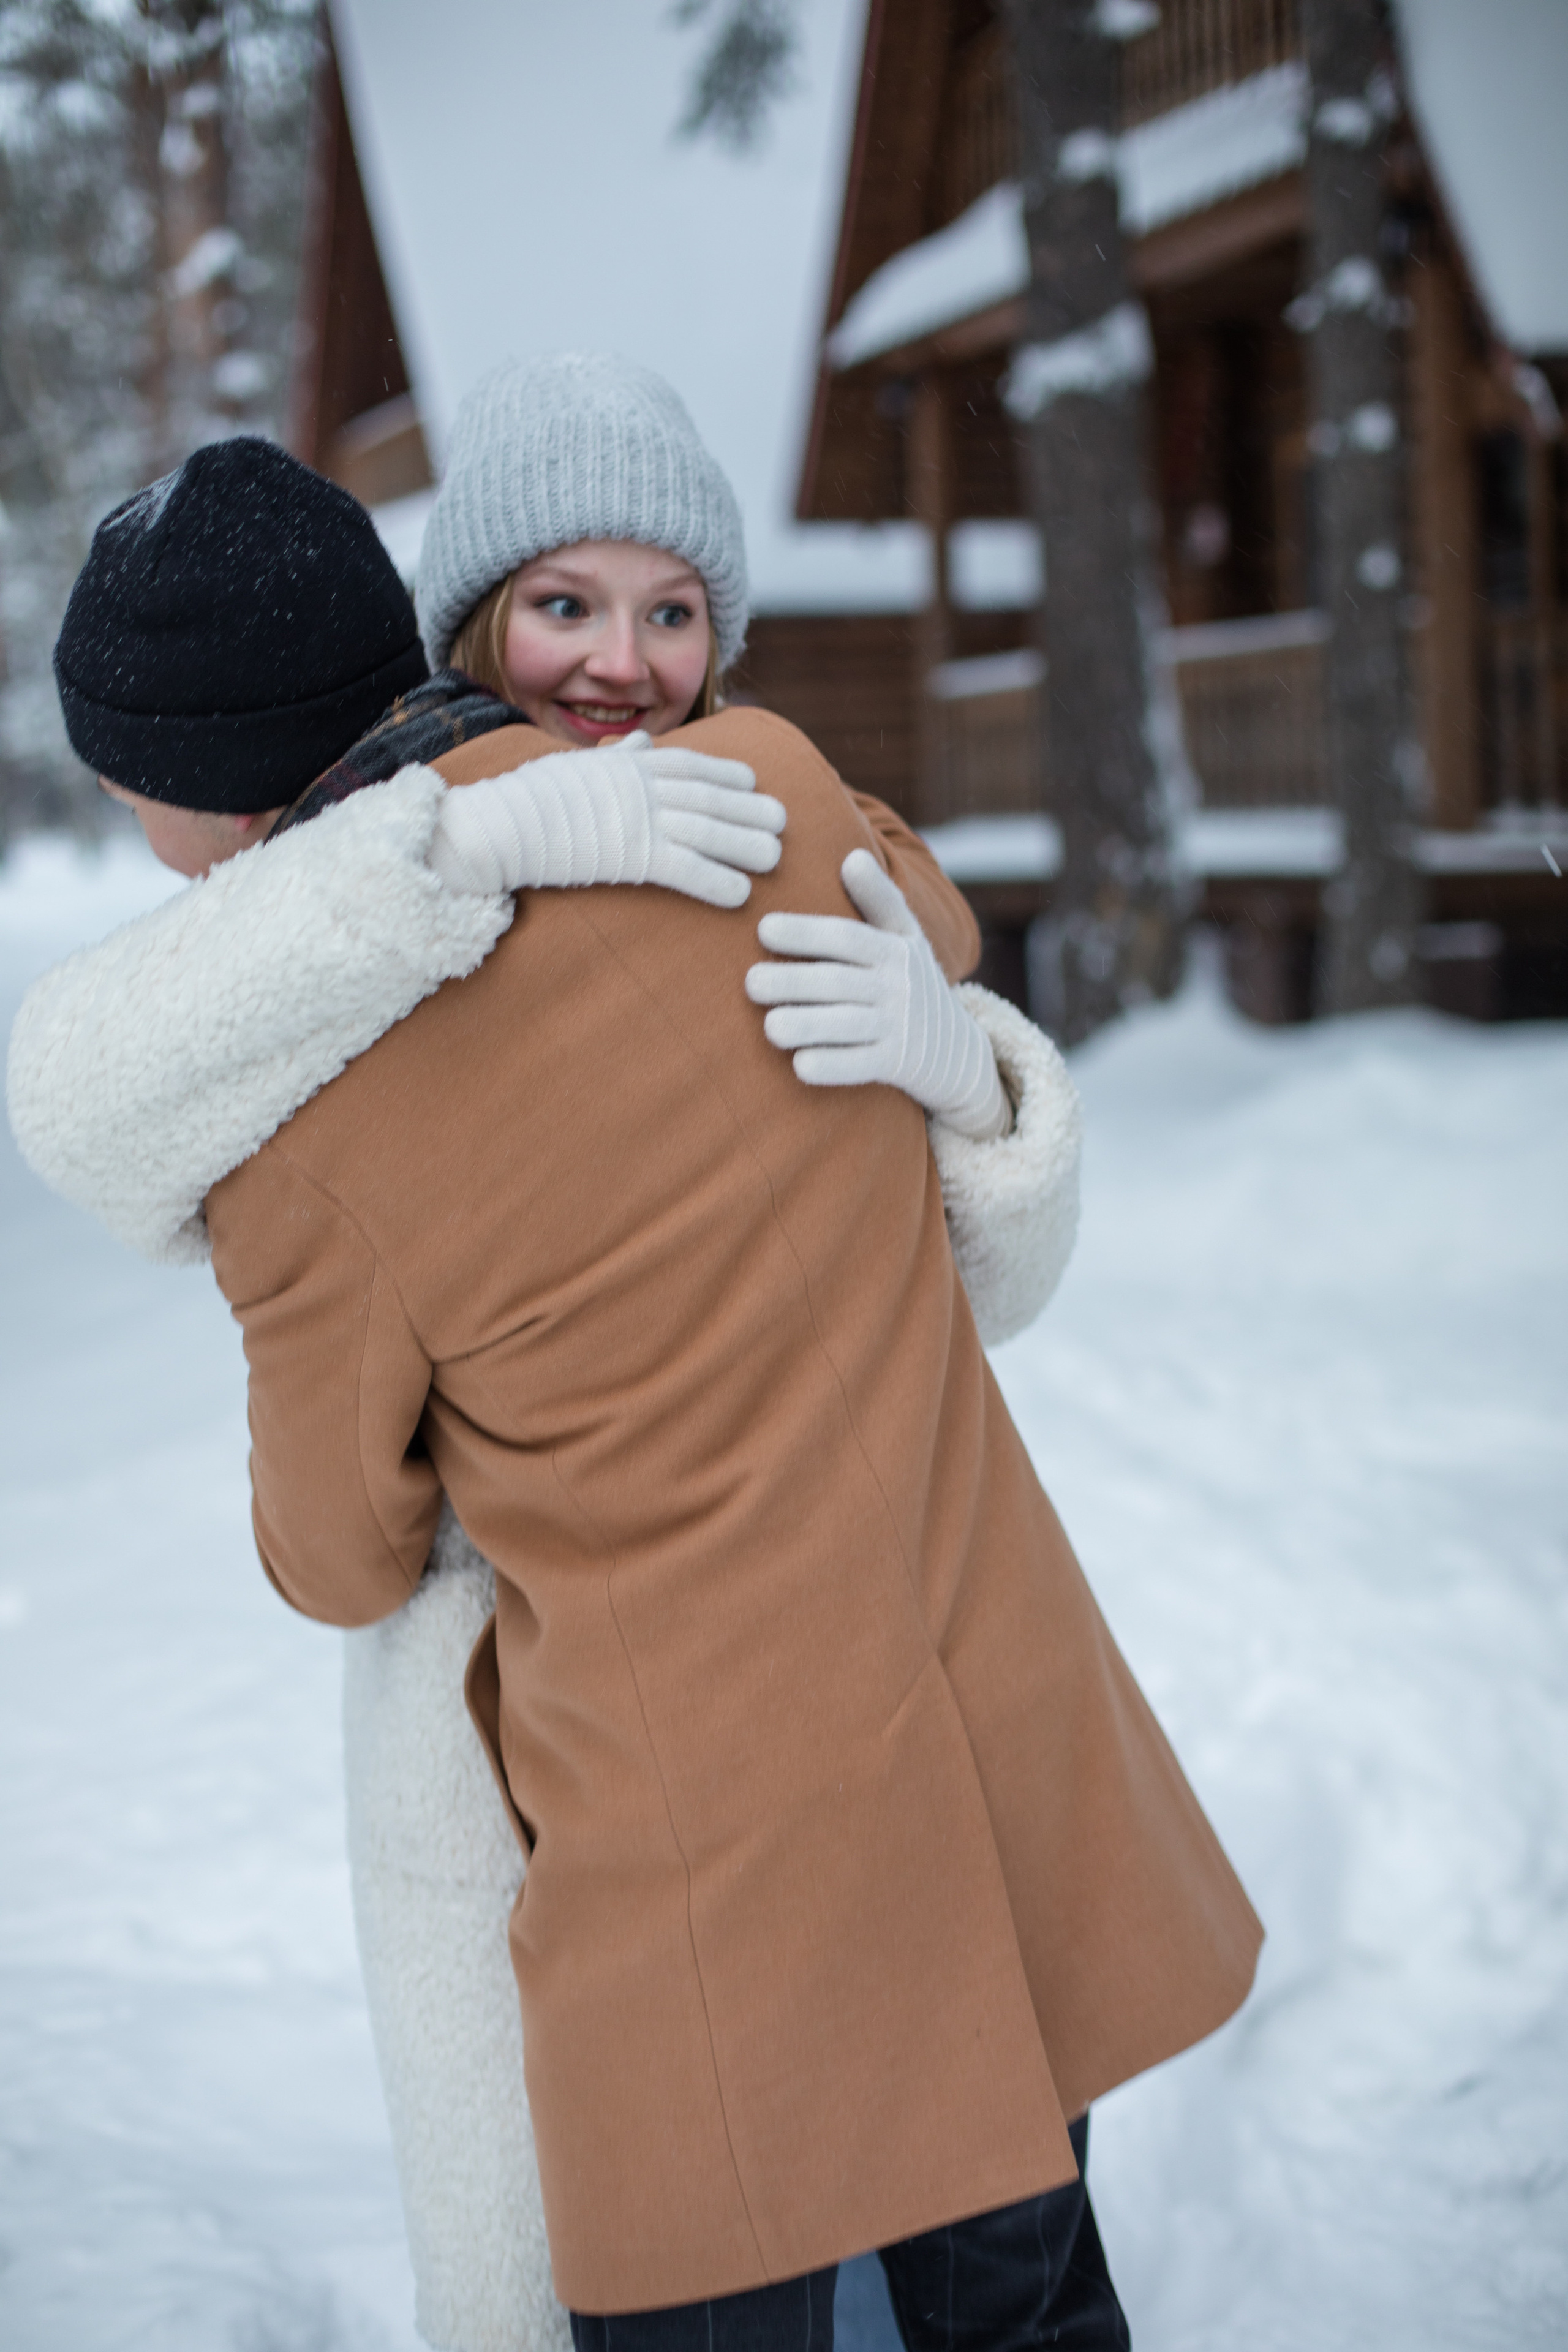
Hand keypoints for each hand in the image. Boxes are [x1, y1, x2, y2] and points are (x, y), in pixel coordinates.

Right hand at [427, 732, 785, 909]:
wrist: (499, 823)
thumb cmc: (529, 797)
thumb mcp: (575, 765)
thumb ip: (615, 758)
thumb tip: (638, 744)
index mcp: (630, 765)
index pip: (690, 764)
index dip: (726, 773)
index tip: (753, 781)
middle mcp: (643, 787)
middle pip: (710, 797)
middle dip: (749, 808)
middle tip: (783, 820)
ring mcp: (640, 819)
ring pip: (707, 830)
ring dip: (745, 844)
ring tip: (776, 858)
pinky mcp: (632, 856)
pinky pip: (685, 869)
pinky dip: (716, 882)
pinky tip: (741, 896)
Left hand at [745, 848, 1009, 1137]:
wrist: (957, 1049)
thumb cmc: (913, 983)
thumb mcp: (906, 938)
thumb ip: (878, 900)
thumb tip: (852, 856)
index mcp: (894, 949)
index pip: (846, 937)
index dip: (806, 932)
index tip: (763, 930)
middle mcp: (897, 987)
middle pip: (839, 982)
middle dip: (794, 982)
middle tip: (751, 983)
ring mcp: (898, 1027)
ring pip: (847, 1025)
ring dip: (808, 1026)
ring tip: (769, 1027)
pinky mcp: (897, 1065)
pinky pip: (862, 1066)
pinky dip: (832, 1067)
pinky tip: (800, 1065)